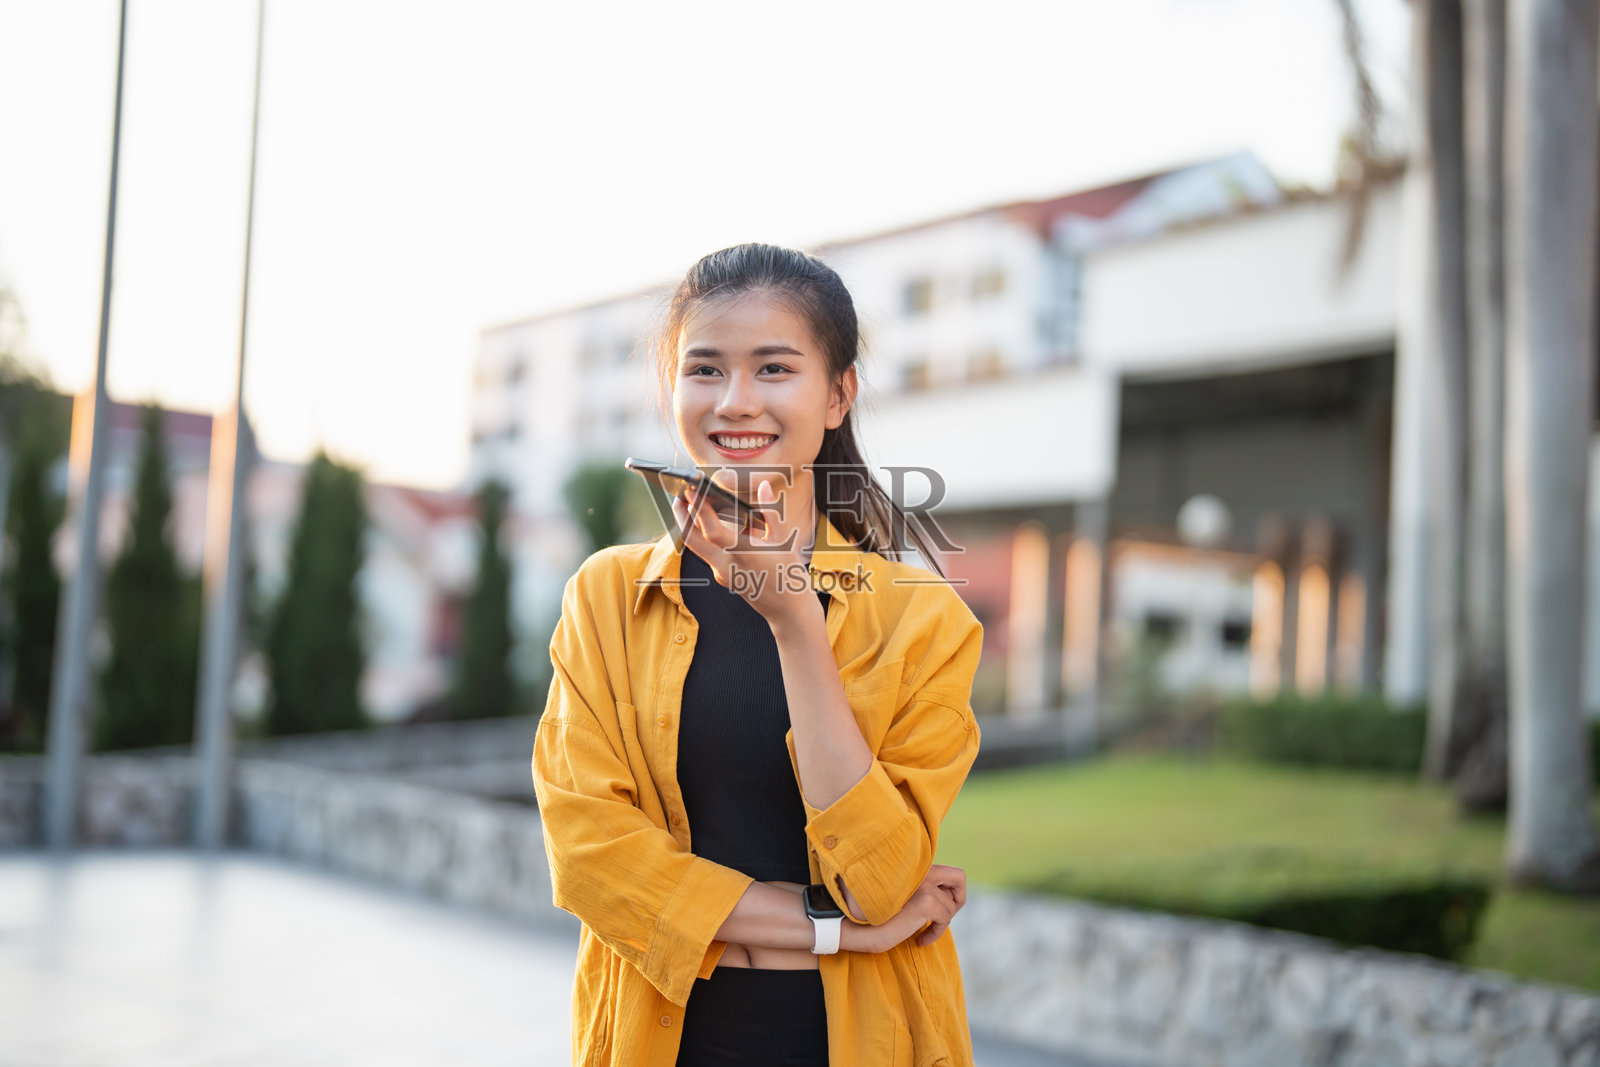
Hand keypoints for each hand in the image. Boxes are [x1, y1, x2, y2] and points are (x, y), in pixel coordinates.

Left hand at [669, 479, 817, 627]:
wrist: (787, 610)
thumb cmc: (788, 573)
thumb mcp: (784, 541)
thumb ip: (770, 512)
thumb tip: (763, 486)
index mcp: (745, 554)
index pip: (713, 531)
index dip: (700, 510)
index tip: (691, 490)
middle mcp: (727, 566)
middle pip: (693, 541)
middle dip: (682, 516)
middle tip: (677, 495)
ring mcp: (722, 574)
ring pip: (697, 547)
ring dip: (690, 526)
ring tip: (687, 504)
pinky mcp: (722, 577)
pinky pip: (707, 553)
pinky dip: (704, 537)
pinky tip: (707, 523)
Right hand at [839, 864, 967, 952]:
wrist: (855, 925)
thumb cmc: (873, 915)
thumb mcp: (900, 895)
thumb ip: (919, 888)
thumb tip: (947, 898)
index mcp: (913, 866)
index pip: (947, 872)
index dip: (946, 892)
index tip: (934, 910)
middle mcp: (920, 869)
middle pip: (959, 877)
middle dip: (957, 898)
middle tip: (941, 915)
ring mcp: (924, 883)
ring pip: (951, 906)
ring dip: (940, 923)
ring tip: (922, 932)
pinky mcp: (926, 901)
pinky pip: (945, 919)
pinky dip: (935, 933)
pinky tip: (920, 940)